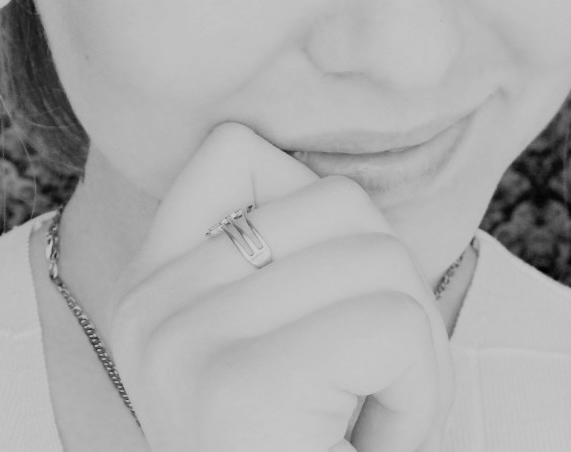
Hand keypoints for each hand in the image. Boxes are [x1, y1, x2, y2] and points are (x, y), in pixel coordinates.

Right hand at [106, 122, 453, 451]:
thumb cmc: (305, 443)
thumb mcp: (272, 336)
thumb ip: (281, 255)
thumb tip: (332, 187)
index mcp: (153, 282)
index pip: (233, 148)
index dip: (313, 202)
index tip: (324, 290)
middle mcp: (150, 304)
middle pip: (338, 201)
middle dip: (391, 284)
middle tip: (370, 369)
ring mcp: (183, 341)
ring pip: (378, 257)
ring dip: (415, 344)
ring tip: (372, 409)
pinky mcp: (238, 387)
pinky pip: (390, 322)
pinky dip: (420, 388)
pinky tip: (378, 439)